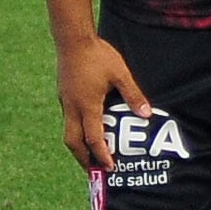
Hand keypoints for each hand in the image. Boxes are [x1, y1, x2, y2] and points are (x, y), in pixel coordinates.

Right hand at [56, 37, 149, 171]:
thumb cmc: (98, 56)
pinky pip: (68, 120)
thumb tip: (147, 114)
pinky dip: (76, 131)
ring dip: (78, 146)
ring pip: (68, 132)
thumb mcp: (120, 74)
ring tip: (90, 154)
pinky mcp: (63, 95)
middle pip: (72, 142)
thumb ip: (133, 95)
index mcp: (87, 105)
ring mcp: (65, 102)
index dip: (102, 154)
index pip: (93, 138)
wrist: (72, 40)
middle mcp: (72, 108)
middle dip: (83, 158)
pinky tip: (86, 129)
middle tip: (94, 169)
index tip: (110, 167)